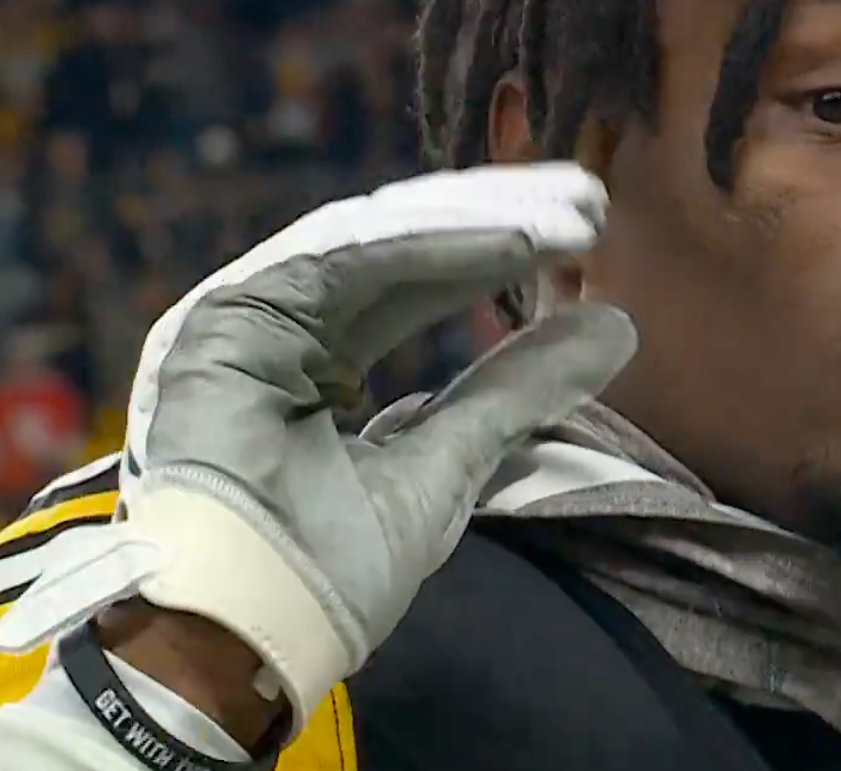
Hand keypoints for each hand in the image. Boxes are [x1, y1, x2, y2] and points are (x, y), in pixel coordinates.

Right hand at [0, 163, 637, 742]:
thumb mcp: (446, 468)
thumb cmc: (326, 576)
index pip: (414, 284)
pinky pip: (342, 257)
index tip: (588, 233)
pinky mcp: (224, 316)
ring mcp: (242, 314)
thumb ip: (514, 393)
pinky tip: (510, 239)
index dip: (498, 255)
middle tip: (590, 198)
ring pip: (376, 239)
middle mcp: (272, 324)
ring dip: (477, 220)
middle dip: (498, 219)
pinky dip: (430, 244)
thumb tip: (616, 325)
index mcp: (308, 357)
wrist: (244, 642)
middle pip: (398, 248)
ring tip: (568, 214)